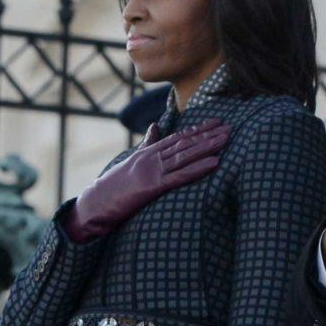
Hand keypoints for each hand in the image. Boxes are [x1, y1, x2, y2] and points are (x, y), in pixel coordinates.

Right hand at [66, 122, 229, 243]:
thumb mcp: (131, 161)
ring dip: (207, 147)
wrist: (95, 204)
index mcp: (148, 151)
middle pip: (185, 143)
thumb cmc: (113, 186)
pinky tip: (215, 163)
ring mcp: (152, 171)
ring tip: (226, 139)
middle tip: (230, 127)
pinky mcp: (152, 187)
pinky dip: (199, 169)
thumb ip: (146, 143)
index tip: (217, 121)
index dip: (199, 129)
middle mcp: (152, 157)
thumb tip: (155, 125)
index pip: (178, 137)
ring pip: (185, 156)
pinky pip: (180, 177)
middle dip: (208, 134)